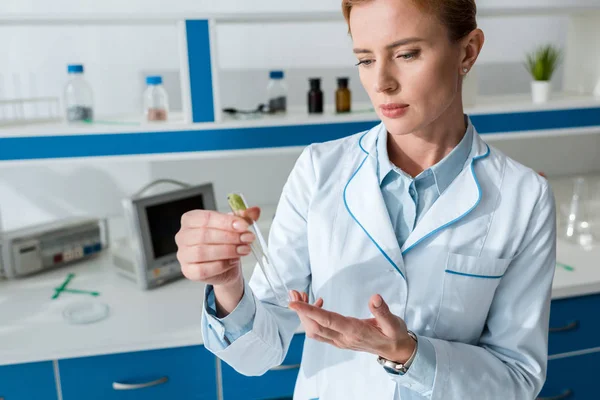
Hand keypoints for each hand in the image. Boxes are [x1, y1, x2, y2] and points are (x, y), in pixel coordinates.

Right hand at [175, 207, 260, 286]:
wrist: (226, 264)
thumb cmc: (225, 242)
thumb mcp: (235, 226)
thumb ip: (244, 217)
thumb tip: (255, 210)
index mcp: (191, 219)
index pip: (206, 218)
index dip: (226, 222)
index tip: (244, 225)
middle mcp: (183, 236)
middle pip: (204, 235)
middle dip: (230, 237)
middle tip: (247, 239)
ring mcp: (183, 255)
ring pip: (203, 252)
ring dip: (227, 251)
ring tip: (243, 249)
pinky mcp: (189, 271)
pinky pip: (203, 269)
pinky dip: (221, 265)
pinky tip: (233, 261)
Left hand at [289, 293, 415, 363]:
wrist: (395, 352)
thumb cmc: (394, 335)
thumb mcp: (394, 323)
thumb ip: (383, 312)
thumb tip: (375, 298)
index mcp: (354, 331)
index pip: (327, 321)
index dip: (309, 311)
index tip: (294, 303)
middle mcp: (343, 338)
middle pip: (314, 327)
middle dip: (301, 311)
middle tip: (293, 293)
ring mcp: (339, 341)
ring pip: (314, 330)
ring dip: (304, 315)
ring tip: (300, 296)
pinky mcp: (338, 340)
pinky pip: (319, 331)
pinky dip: (312, 318)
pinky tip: (318, 304)